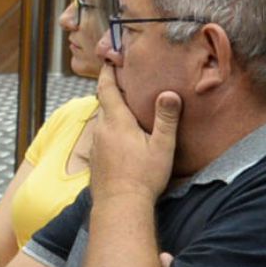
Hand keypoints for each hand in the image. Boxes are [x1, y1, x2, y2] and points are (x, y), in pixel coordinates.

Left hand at [87, 62, 181, 202]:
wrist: (120, 206)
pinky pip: (101, 137)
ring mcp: (96, 145)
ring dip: (111, 111)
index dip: (107, 73)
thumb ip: (166, 119)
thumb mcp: (161, 146)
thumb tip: (169, 93)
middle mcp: (102, 130)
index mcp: (116, 121)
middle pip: (103, 103)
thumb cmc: (143, 177)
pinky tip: (121, 137)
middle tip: (123, 80)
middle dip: (111, 90)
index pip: (107, 89)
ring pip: (102, 121)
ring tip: (125, 107)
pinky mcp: (96, 159)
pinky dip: (109, 129)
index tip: (109, 60)